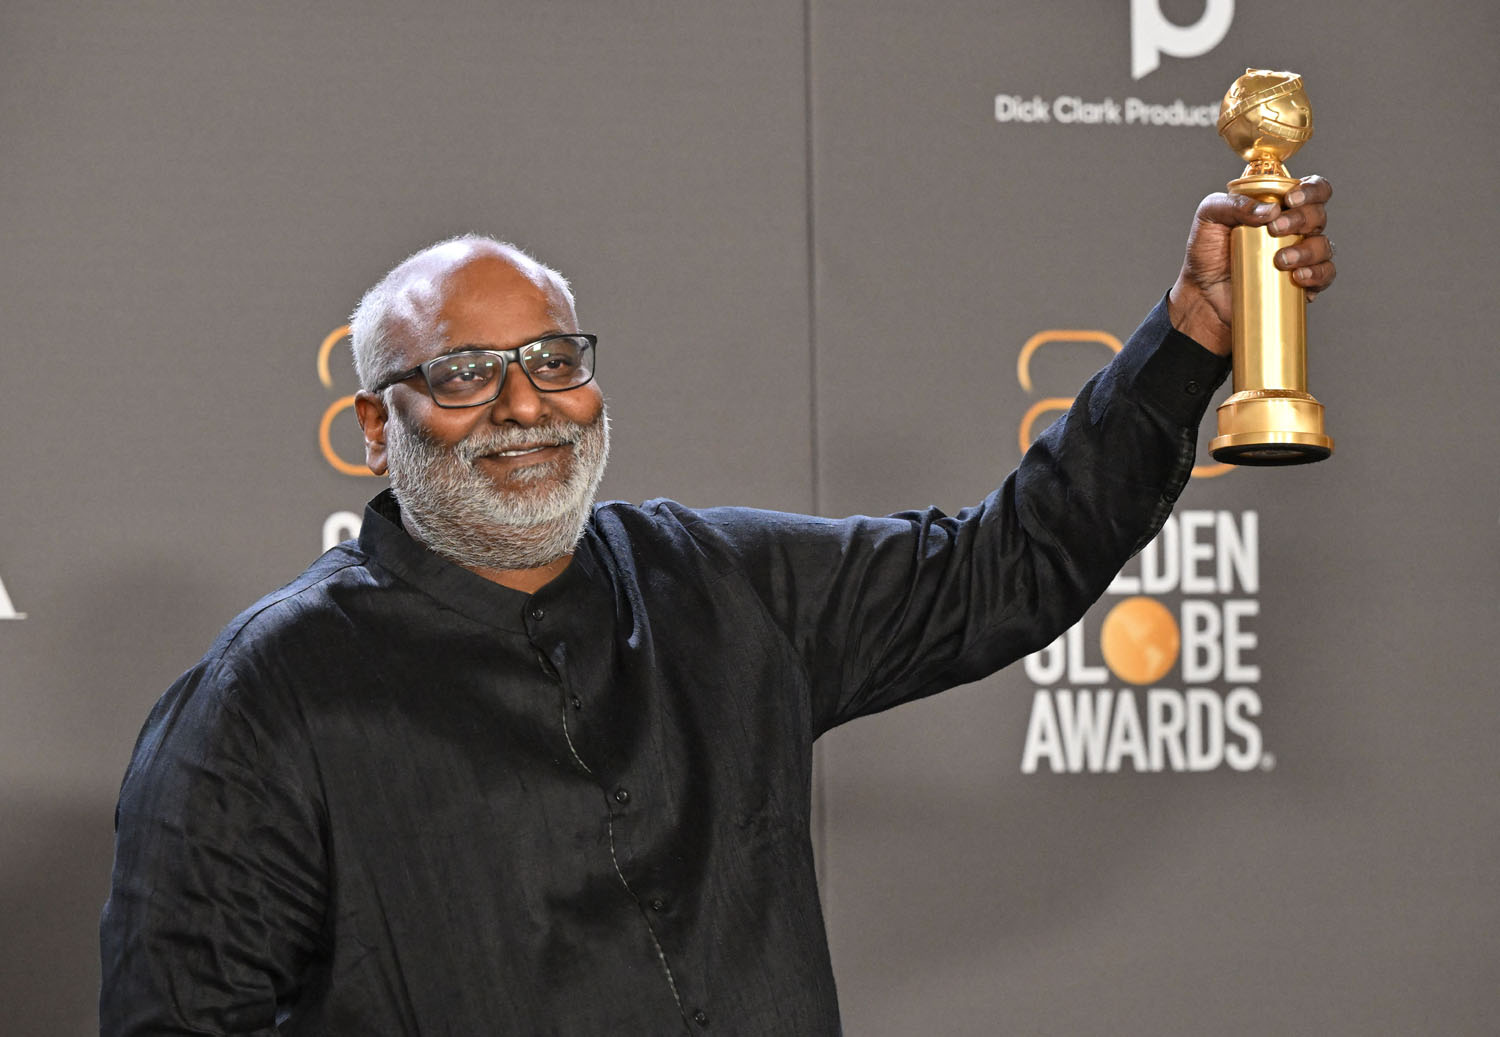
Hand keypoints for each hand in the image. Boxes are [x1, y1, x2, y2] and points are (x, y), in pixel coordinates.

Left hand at [1167, 174, 1335, 355]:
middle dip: (1300, 219)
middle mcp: (1297, 228)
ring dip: (1308, 250)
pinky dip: (1317, 274)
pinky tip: (1299, 276)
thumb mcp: (1209, 218)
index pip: (1312, 189)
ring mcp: (1302, 256)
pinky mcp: (1303, 283)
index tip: (1291, 200)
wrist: (1203, 294)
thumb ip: (1232, 204)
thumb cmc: (1207, 252)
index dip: (1311, 189)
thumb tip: (1269, 210)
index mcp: (1280, 205)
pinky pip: (1325, 275)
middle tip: (1274, 229)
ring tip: (1281, 260)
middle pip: (1318, 215)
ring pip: (1324, 246)